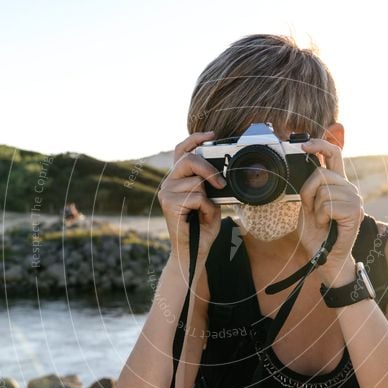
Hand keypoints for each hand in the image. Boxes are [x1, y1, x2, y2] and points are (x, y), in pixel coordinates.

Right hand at [158, 131, 226, 264]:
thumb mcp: (211, 200)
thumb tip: (221, 173)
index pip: (181, 151)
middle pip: (189, 160)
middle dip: (209, 169)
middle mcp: (168, 183)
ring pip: (196, 182)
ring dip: (208, 198)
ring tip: (204, 211)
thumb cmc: (202, 227)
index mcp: (178, 179)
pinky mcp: (169, 204)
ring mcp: (166, 193)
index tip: (211, 135)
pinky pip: (196, 197)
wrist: (193, 252)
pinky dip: (205, 208)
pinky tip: (200, 217)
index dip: (195, 139)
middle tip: (221, 184)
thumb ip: (211, 185)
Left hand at [297, 138, 363, 284]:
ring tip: (322, 221)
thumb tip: (305, 166)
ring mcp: (354, 199)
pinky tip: (328, 225)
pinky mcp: (355, 212)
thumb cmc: (317, 235)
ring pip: (323, 191)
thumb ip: (308, 188)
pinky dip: (322, 217)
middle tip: (313, 211)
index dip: (320, 145)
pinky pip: (328, 205)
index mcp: (338, 184)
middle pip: (321, 174)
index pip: (334, 154)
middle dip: (308, 194)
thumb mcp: (307, 206)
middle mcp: (349, 188)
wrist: (325, 259)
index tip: (304, 145)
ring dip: (316, 209)